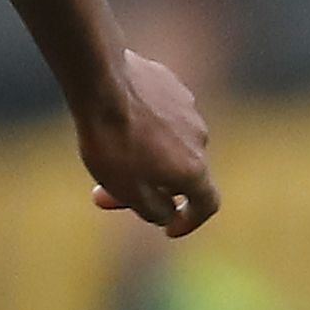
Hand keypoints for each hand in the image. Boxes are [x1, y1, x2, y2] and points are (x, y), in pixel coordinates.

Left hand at [76, 47, 217, 236]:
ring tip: (104, 154)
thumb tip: (168, 214)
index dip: (190, 221)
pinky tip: (114, 121)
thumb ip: (154, 209)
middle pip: (179, 174)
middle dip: (146, 189)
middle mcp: (200, 139)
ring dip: (143, 156)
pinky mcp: (171, 86)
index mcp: (194, 169)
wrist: (101, 81)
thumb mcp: (127, 189)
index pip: (208, 203)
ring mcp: (188, 110)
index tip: (169, 228)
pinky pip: (160, 116)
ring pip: (168, 143)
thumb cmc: (112, 140)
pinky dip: (142, 126)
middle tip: (107, 195)